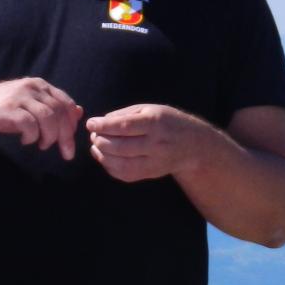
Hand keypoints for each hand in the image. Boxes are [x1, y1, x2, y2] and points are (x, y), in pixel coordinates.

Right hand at [0, 77, 82, 159]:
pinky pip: (30, 124)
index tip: (69, 140)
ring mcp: (19, 97)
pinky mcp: (8, 110)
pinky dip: (32, 136)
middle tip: (66, 153)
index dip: (71, 124)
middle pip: (60, 112)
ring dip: (50, 136)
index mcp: (38, 85)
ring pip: (49, 118)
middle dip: (66, 135)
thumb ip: (50, 108)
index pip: (66, 103)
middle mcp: (31, 87)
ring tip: (42, 145)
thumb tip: (78, 112)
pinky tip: (26, 141)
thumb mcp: (27, 106)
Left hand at [87, 103, 206, 182]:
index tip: (90, 123)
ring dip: (103, 156)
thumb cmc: (168, 122)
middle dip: (101, 141)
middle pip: (121, 147)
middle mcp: (156, 144)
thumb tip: (101, 122)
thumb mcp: (150, 109)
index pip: (125, 126)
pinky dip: (110, 167)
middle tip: (93, 135)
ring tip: (96, 145)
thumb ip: (125, 114)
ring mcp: (154, 162)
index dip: (104, 126)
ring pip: (122, 164)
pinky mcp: (151, 174)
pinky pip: (125, 175)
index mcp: (155, 123)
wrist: (194, 146)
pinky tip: (104, 157)